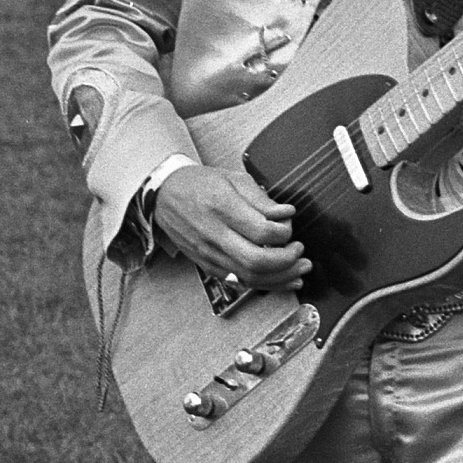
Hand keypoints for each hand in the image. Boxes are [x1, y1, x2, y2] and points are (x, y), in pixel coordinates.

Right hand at [152, 165, 310, 290]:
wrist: (163, 196)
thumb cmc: (198, 184)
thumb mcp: (232, 178)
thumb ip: (261, 198)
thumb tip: (286, 214)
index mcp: (222, 207)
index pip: (261, 230)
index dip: (284, 232)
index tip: (290, 226)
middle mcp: (214, 234)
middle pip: (257, 260)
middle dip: (286, 260)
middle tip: (299, 251)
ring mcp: (209, 254)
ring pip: (250, 277)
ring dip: (280, 278)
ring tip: (299, 271)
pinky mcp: (207, 265)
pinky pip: (239, 282)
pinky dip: (263, 284)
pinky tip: (280, 280)